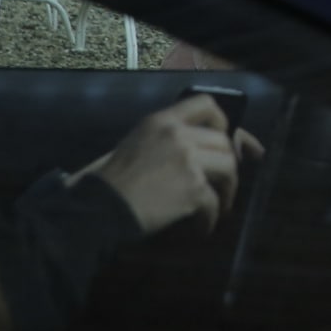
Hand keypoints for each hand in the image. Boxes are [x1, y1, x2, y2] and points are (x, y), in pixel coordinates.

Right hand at [81, 95, 262, 235]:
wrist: (102, 206)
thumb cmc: (113, 179)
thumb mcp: (136, 142)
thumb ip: (166, 138)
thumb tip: (196, 147)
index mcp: (163, 121)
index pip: (205, 104)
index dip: (221, 120)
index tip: (226, 136)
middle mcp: (179, 135)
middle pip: (223, 141)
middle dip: (228, 162)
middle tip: (223, 181)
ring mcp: (188, 161)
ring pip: (228, 168)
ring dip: (227, 189)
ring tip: (220, 205)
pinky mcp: (193, 188)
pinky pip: (214, 202)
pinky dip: (210, 218)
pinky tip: (202, 226)